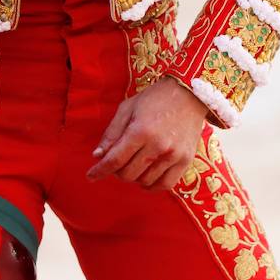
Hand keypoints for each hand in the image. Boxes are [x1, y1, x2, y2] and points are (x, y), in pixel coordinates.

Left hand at [87, 78, 207, 190]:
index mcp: (140, 131)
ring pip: (144, 181)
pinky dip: (152, 185)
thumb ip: (111, 134)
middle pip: (128, 173)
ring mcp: (173, 155)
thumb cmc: (154, 99)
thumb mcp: (127, 109)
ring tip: (134, 164)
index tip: (91, 175)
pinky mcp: (185, 160)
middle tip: (118, 161)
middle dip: (116, 171)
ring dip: (134, 177)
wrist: (188, 94)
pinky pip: (165, 184)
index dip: (100, 170)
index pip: (115, 160)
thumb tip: (98, 156)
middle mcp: (157, 146)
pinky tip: (147, 176)